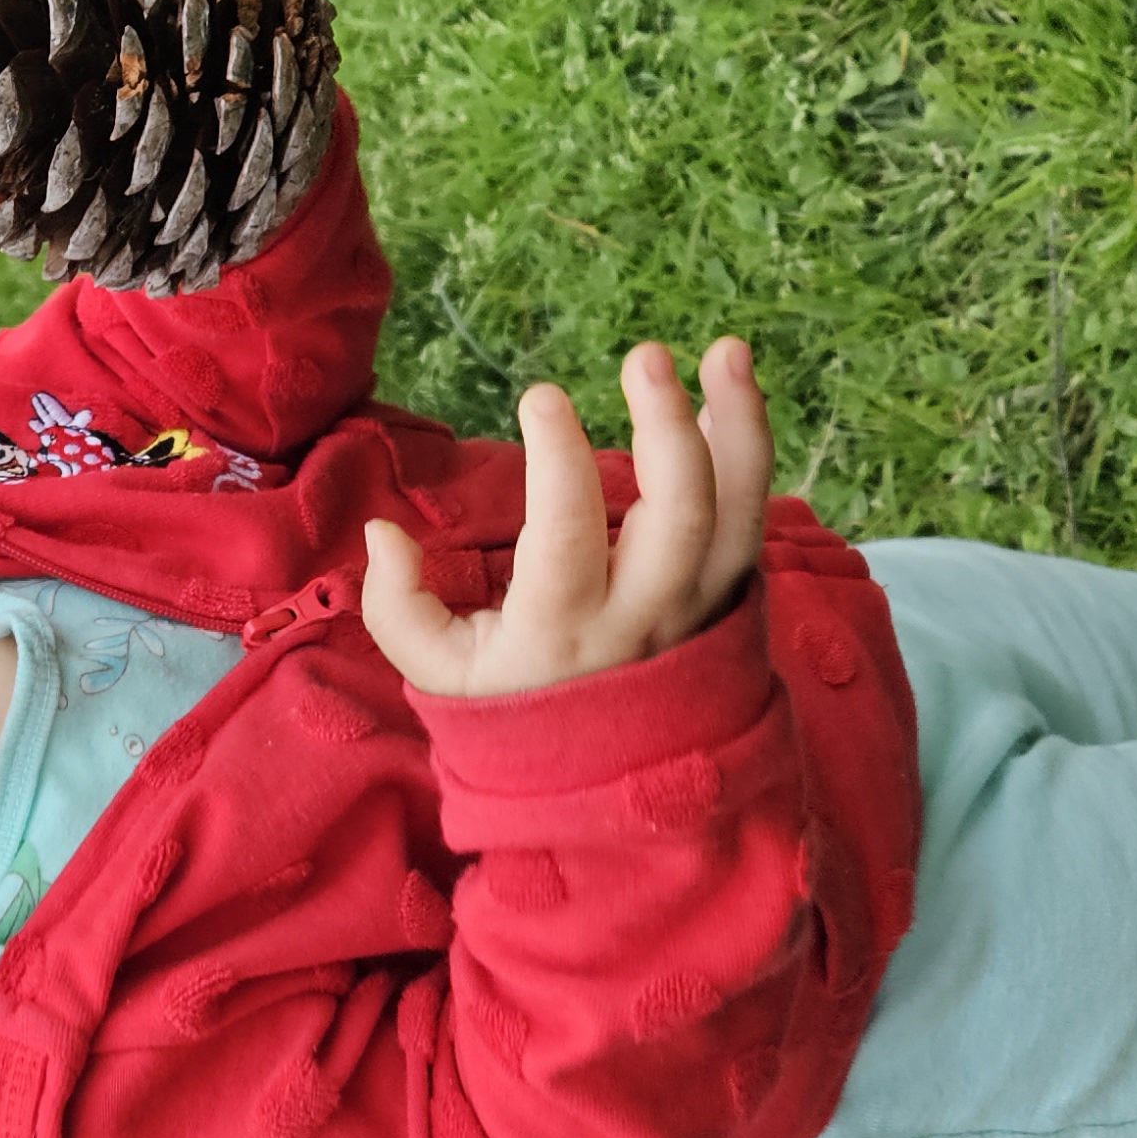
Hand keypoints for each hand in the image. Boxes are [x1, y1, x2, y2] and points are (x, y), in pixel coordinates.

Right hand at [361, 340, 771, 697]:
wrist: (606, 786)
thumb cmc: (514, 709)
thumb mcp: (439, 675)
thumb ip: (397, 605)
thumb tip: (384, 531)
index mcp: (562, 633)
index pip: (569, 535)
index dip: (558, 461)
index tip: (540, 397)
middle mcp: (642, 622)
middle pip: (681, 518)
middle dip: (668, 427)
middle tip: (646, 355)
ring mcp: (696, 613)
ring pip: (738, 516)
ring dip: (740, 427)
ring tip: (727, 350)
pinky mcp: (729, 602)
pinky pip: (752, 524)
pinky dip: (749, 455)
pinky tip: (731, 394)